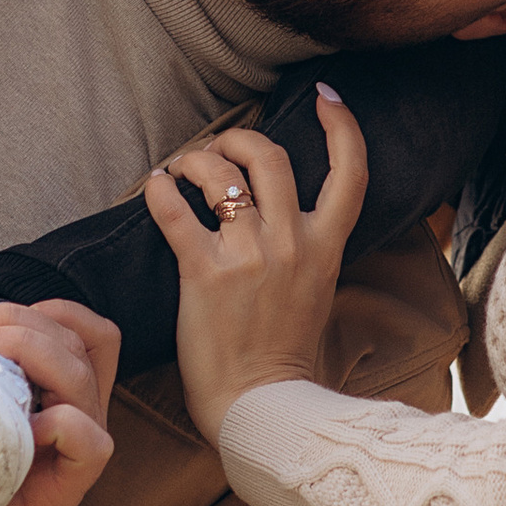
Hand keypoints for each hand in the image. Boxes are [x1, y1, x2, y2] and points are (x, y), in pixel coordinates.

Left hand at [145, 97, 365, 447]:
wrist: (261, 407)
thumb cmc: (283, 354)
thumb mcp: (317, 292)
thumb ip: (310, 249)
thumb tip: (289, 214)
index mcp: (326, 247)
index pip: (351, 172)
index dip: (342, 126)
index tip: (326, 98)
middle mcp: (292, 242)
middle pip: (270, 155)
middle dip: (238, 138)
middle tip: (220, 147)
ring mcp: (249, 255)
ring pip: (219, 173)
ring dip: (195, 160)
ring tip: (181, 170)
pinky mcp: (203, 272)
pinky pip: (174, 210)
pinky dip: (159, 190)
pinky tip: (154, 188)